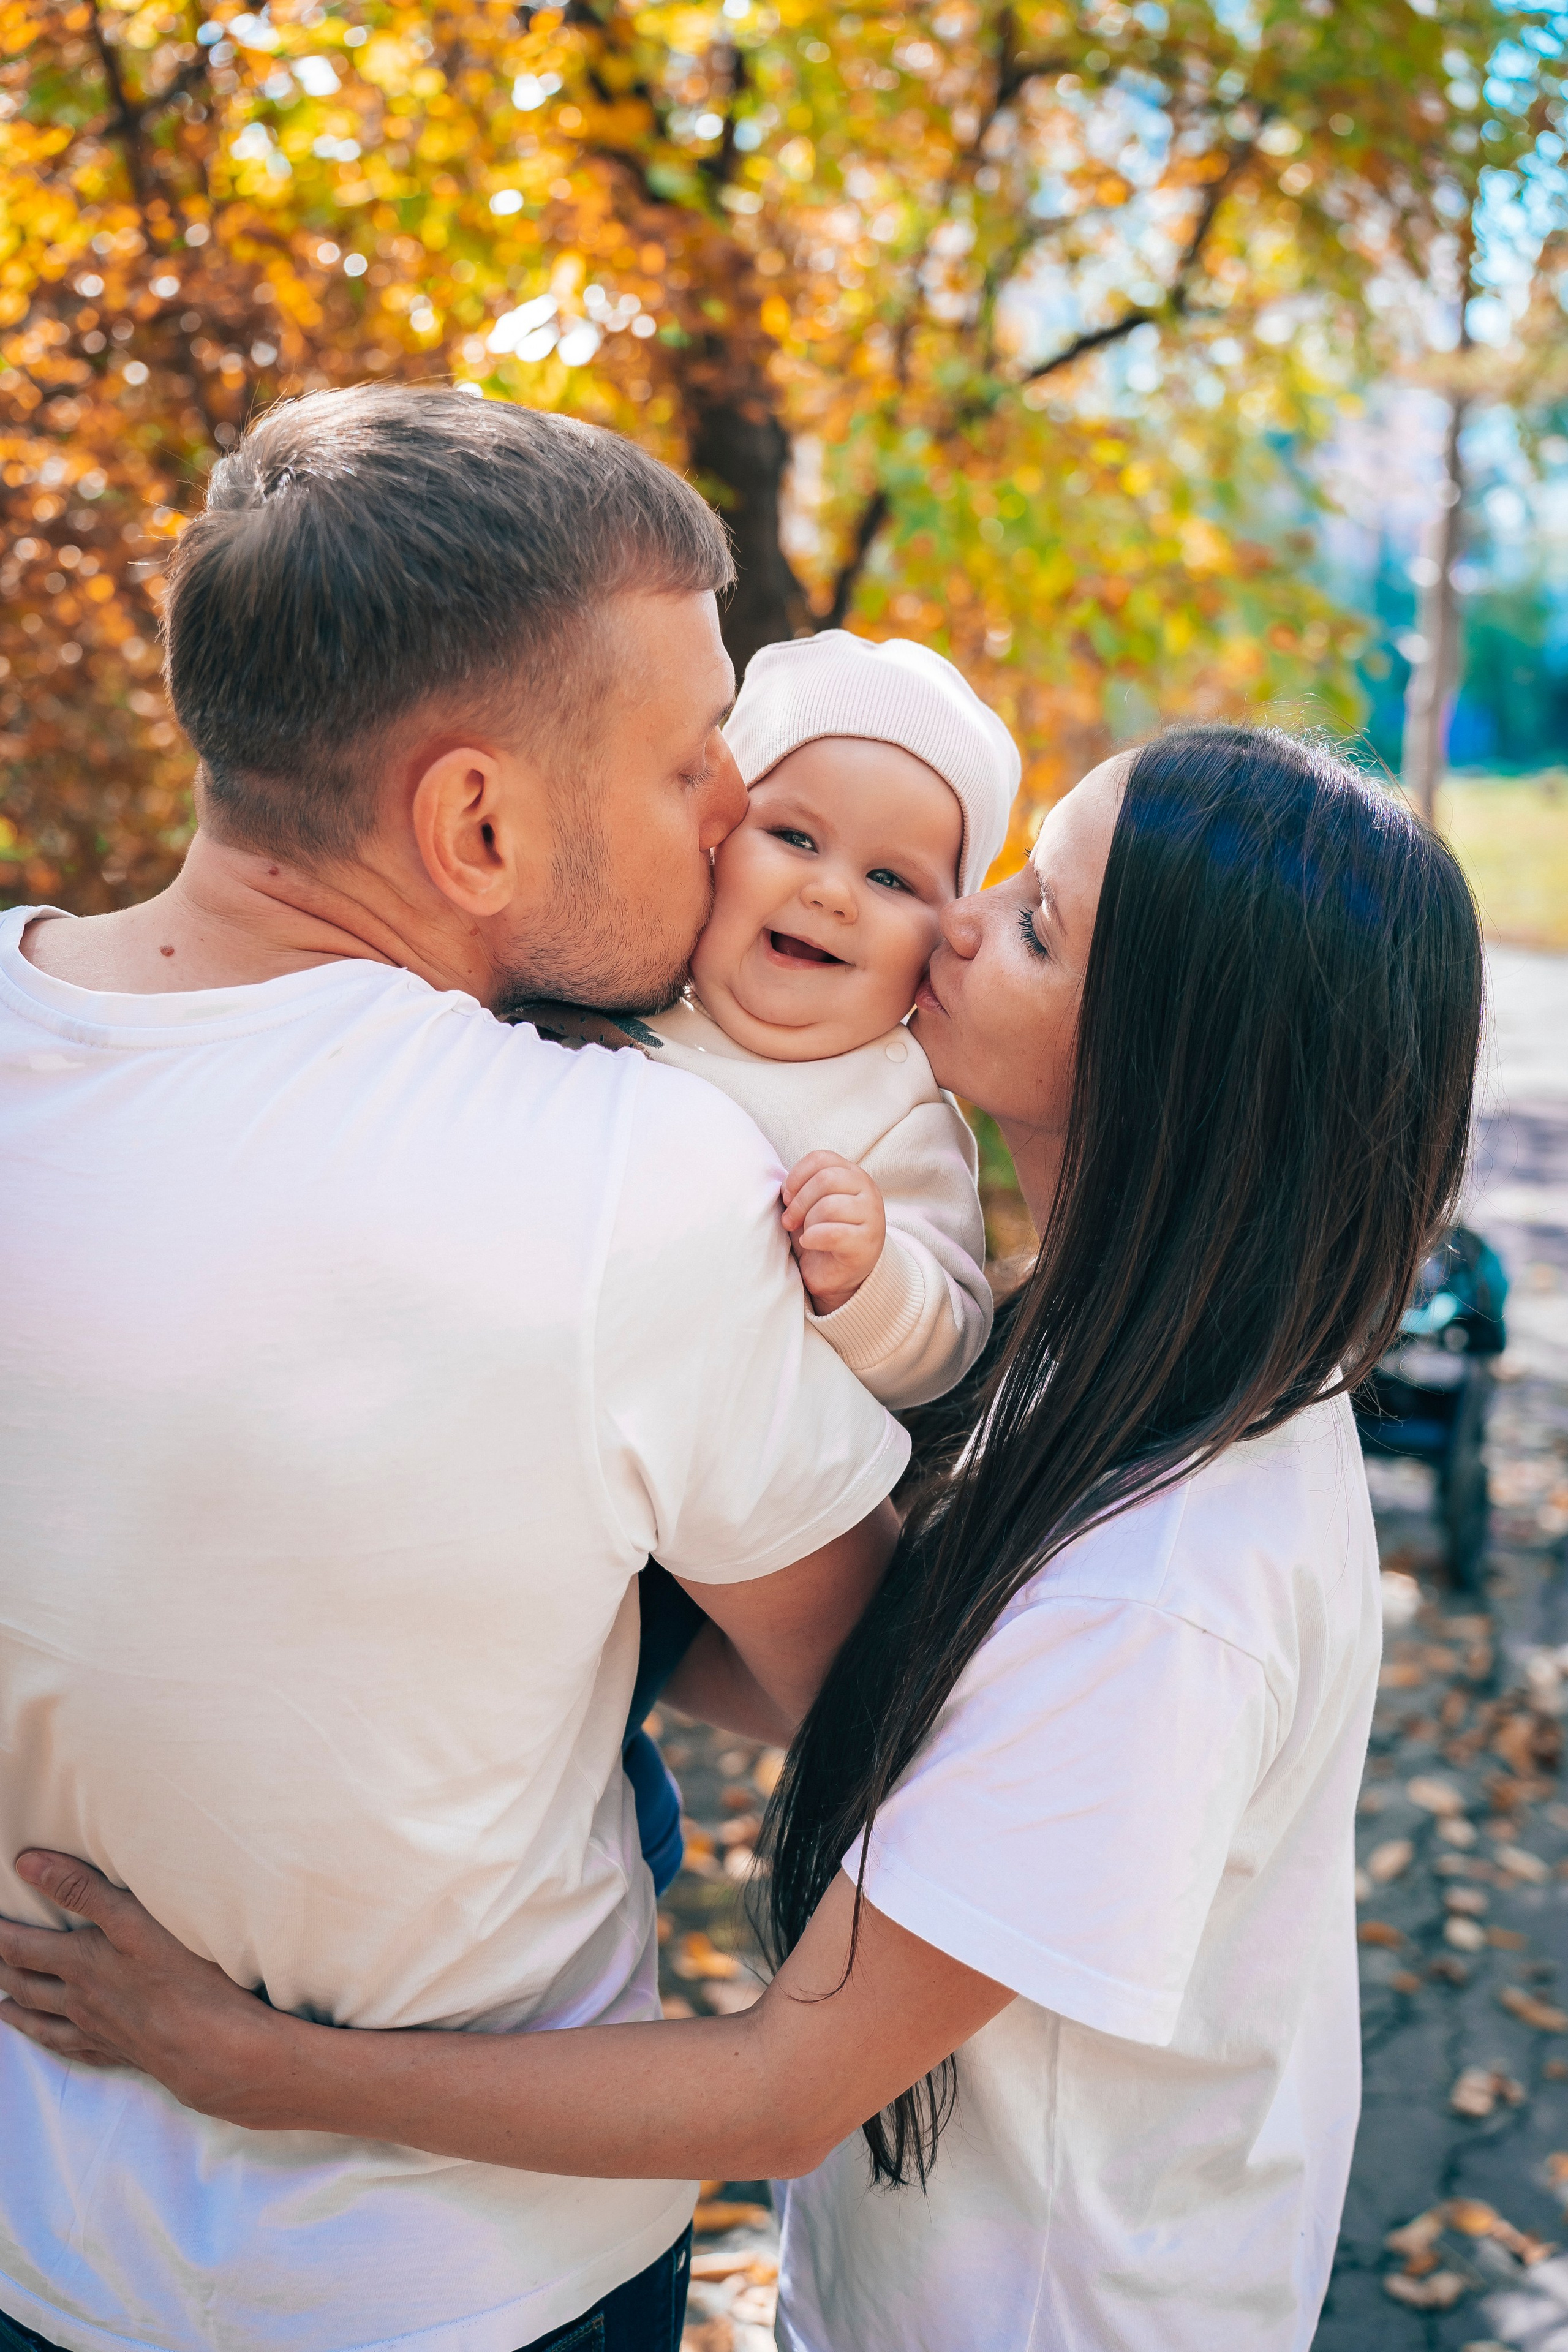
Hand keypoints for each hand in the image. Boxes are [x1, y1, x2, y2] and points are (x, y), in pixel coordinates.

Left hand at [0, 1851, 282, 2122]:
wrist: (211, 2046)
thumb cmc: (180, 1975)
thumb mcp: (132, 1919)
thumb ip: (81, 1889)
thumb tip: (27, 1865)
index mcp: (80, 1964)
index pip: (22, 1948)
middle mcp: (80, 2001)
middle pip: (26, 1986)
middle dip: (2, 1971)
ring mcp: (98, 2030)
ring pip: (43, 2022)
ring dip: (18, 2011)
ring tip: (2, 2007)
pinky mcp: (120, 2052)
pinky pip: (73, 2050)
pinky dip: (54, 2044)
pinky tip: (55, 2043)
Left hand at [780, 1150, 886, 1314]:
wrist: (840, 1274)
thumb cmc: (822, 1234)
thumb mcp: (811, 1204)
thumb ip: (802, 1188)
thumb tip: (784, 1187)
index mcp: (853, 1175)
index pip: (822, 1159)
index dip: (797, 1176)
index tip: (786, 1197)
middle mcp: (868, 1191)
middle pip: (826, 1179)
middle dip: (800, 1201)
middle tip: (789, 1220)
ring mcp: (872, 1217)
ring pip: (830, 1205)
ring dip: (808, 1221)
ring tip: (805, 1233)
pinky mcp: (867, 1244)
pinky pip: (834, 1233)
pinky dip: (813, 1238)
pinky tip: (809, 1243)